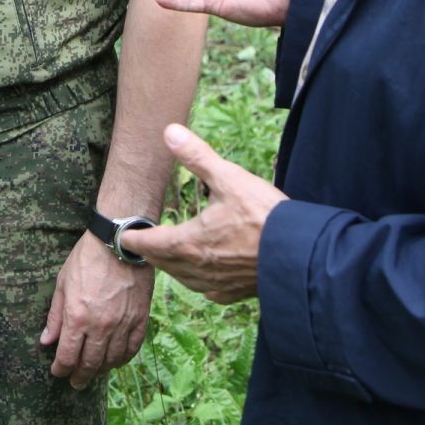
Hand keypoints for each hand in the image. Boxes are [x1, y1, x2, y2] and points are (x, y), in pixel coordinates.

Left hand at [40, 232, 154, 388]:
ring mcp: (123, 324)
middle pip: (90, 364)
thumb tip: (47, 341)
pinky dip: (122, 359)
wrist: (119, 242)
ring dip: (100, 370)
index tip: (58, 372)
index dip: (61, 369)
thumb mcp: (63, 284)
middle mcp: (101, 326)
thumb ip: (56, 317)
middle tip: (75, 382)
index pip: (68, 356)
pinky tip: (115, 360)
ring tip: (93, 373)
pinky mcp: (140, 319)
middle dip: (80, 376)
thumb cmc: (87, 259)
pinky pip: (132, 349)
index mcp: (78, 317)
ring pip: (112, 360)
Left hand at [122, 124, 285, 303]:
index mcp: (189, 241)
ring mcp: (218, 283)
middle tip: (142, 245)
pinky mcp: (237, 292)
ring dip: (171, 268)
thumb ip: (196, 156)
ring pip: (184, 279)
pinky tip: (203, 278)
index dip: (134, 238)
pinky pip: (208, 291)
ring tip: (166, 258)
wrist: (301, 253)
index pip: (150, 243)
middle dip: (150, 252)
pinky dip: (198, 282)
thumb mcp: (229, 177)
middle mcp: (198, 267)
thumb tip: (169, 132)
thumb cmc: (264, 214)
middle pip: (163, 262)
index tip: (123, 237)